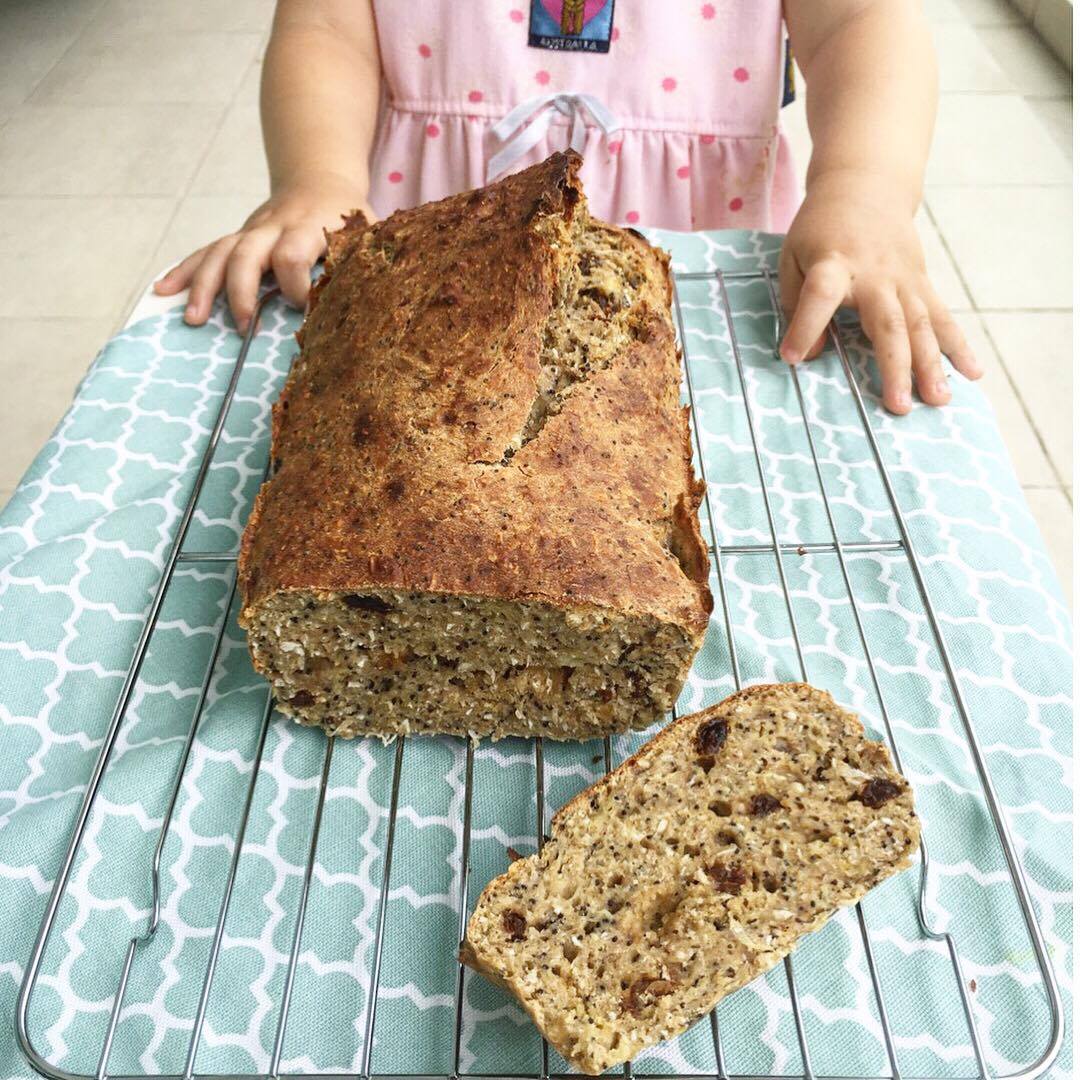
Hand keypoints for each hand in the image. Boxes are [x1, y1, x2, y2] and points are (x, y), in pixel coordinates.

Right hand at [154, 173, 372, 332]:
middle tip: (245, 328)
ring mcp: (251, 231)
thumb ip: (367, 262)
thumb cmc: (349, 218)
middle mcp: (274, 227)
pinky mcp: (238, 238)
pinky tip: (162, 292)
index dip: (295, 285)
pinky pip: (205, 252)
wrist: (320, 180)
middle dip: (241, 292)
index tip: (303, 308)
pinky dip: (183, 271)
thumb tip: (374, 301)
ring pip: (219, 253)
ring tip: (192, 320)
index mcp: (309, 227)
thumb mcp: (367, 235)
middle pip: (246, 254)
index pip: (292, 255)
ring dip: (202, 286)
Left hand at [778, 171, 981, 414]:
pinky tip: (973, 374)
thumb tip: (808, 357)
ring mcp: (904, 279)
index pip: (820, 296)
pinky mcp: (921, 283)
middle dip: (894, 366)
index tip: (791, 357)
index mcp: (833, 264)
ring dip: (931, 365)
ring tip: (938, 400)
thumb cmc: (820, 231)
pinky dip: (958, 347)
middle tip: (898, 406)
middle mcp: (874, 274)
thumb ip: (798, 305)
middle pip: (888, 323)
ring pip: (922, 325)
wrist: (866, 187)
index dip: (806, 327)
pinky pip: (942, 318)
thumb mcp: (793, 259)